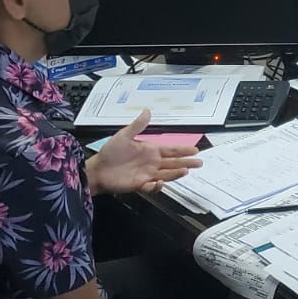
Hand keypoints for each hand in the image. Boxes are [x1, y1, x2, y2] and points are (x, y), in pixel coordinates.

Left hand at [86, 110, 201, 194]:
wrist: (98, 170)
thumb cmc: (110, 153)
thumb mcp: (124, 135)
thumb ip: (137, 125)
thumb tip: (147, 111)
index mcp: (150, 151)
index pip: (171, 151)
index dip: (183, 150)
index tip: (195, 150)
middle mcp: (152, 163)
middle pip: (173, 163)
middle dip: (187, 162)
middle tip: (199, 162)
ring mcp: (147, 174)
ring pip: (167, 174)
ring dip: (176, 173)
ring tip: (186, 171)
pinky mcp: (140, 185)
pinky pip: (152, 187)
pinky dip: (157, 186)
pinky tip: (161, 182)